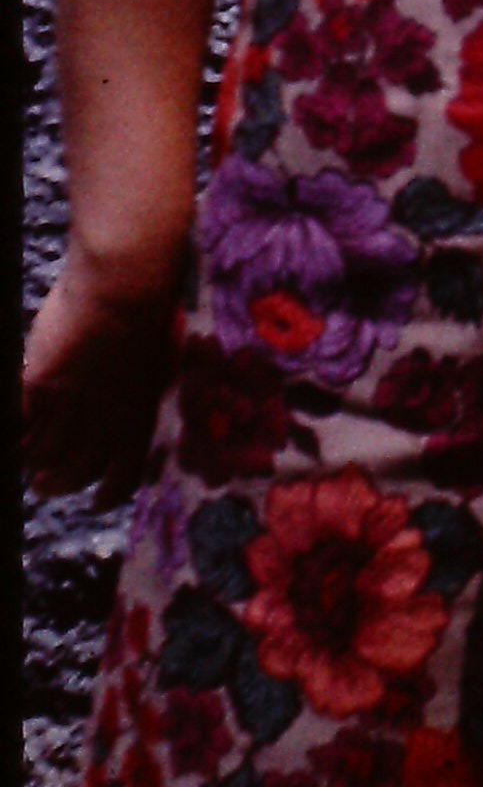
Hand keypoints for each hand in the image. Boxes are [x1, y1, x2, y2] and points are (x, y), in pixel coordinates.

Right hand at [22, 246, 180, 505]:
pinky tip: (17, 430)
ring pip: (42, 454)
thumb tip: (142, 397)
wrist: (127, 283)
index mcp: (141, 417)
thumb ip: (145, 387)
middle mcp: (107, 422)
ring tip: (27, 459)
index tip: (98, 502)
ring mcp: (71, 405)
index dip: (109, 495)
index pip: (124, 476)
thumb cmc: (152, 310)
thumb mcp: (161, 359)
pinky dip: (17, 432)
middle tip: (44, 486)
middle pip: (76, 473)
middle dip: (58, 485)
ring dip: (33, 462)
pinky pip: (20, 423)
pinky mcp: (40, 385)